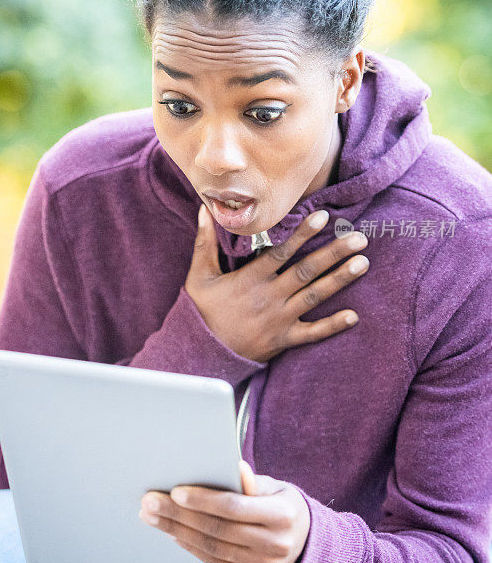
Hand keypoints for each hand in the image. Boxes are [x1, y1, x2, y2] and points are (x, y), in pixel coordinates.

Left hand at [139, 460, 309, 562]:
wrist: (306, 542)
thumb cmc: (282, 505)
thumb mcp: (276, 487)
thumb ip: (252, 481)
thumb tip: (235, 466)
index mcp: (282, 515)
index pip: (234, 507)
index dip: (203, 500)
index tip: (175, 491)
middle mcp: (275, 544)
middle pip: (217, 529)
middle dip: (178, 515)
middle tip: (150, 503)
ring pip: (212, 549)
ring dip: (177, 532)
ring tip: (153, 517)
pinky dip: (191, 548)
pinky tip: (174, 534)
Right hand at [184, 204, 368, 362]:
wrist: (202, 353)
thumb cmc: (202, 311)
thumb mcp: (199, 275)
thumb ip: (205, 242)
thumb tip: (203, 209)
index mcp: (251, 279)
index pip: (282, 252)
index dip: (303, 234)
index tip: (324, 217)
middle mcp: (270, 296)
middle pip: (307, 271)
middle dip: (334, 253)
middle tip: (359, 239)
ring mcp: (280, 319)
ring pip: (314, 296)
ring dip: (340, 280)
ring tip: (363, 264)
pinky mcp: (284, 339)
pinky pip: (312, 333)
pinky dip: (332, 326)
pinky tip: (354, 316)